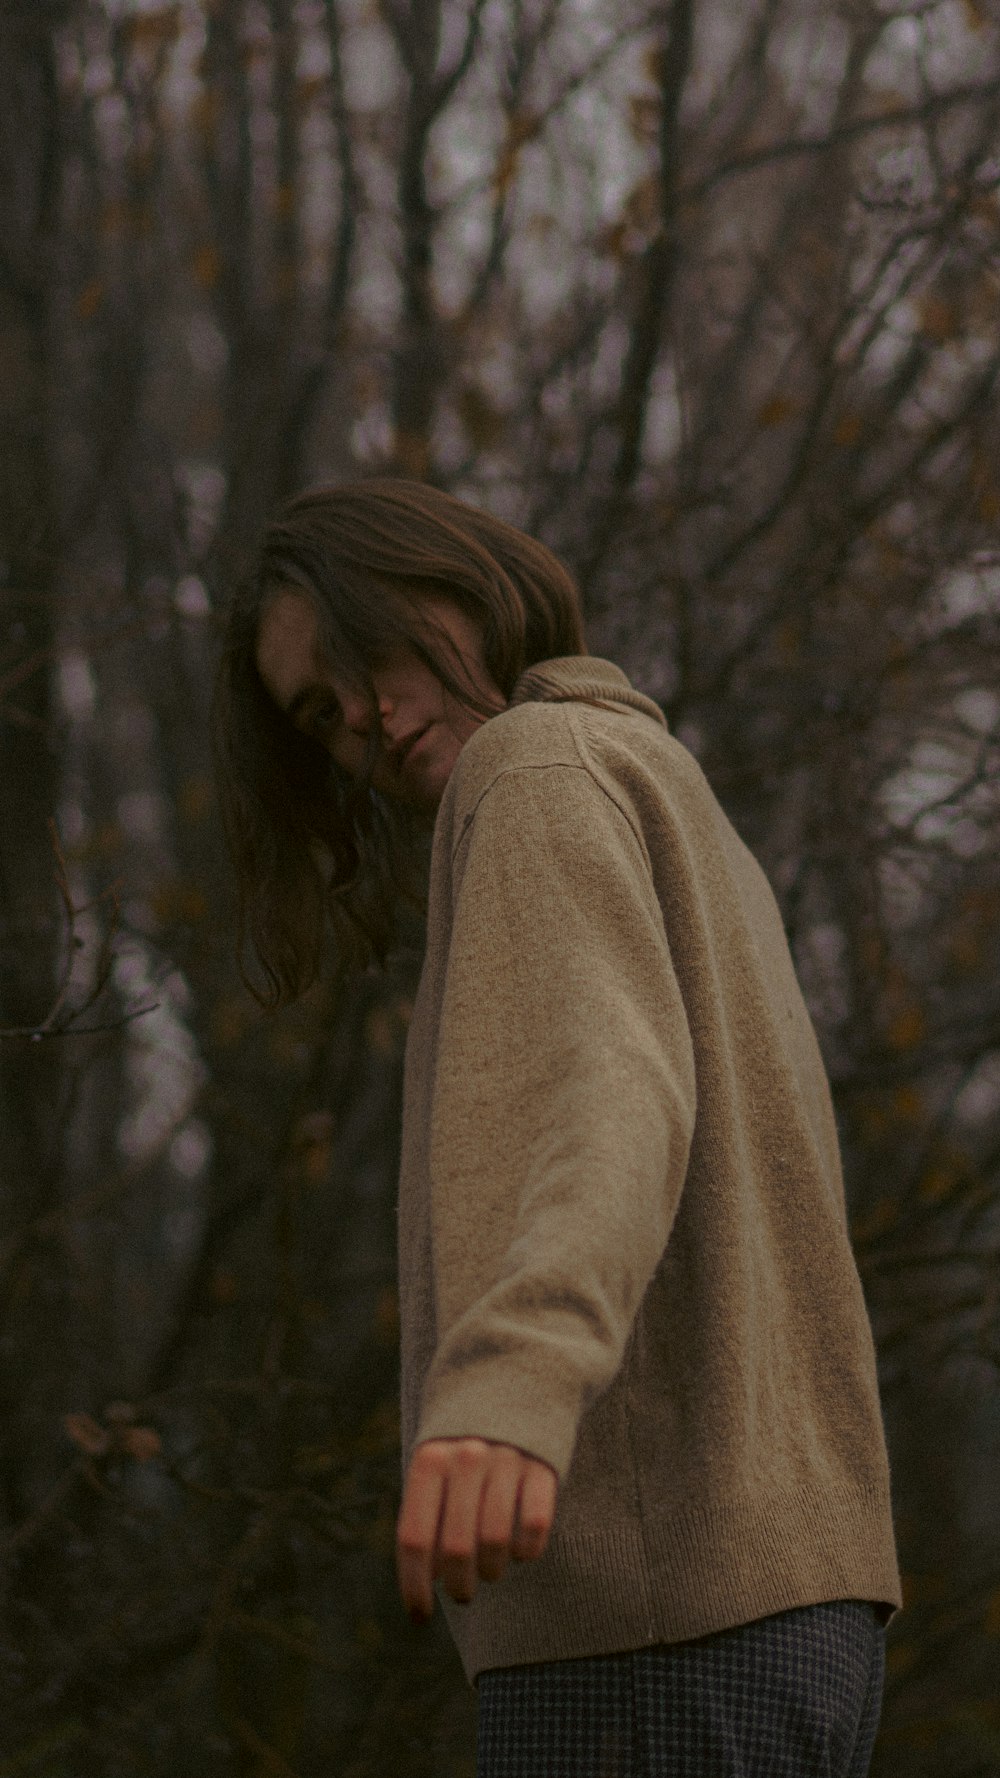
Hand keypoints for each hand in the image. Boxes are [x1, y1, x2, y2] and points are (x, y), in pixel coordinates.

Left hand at [396, 1436, 557, 1621]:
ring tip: (490, 1571)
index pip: (413, 1538)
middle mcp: (466, 1457)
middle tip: (462, 1594)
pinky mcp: (543, 1464)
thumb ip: (424, 1517)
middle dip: (458, 1586)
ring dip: (492, 1572)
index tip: (420, 1617)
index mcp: (429, 1460)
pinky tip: (520, 1551)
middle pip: (455, 1549)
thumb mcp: (433, 1468)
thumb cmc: (460, 1447)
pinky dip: (527, 1552)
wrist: (511, 1383)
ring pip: (496, 1543)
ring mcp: (507, 1458)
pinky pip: (535, 1527)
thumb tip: (425, 1584)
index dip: (414, 1587)